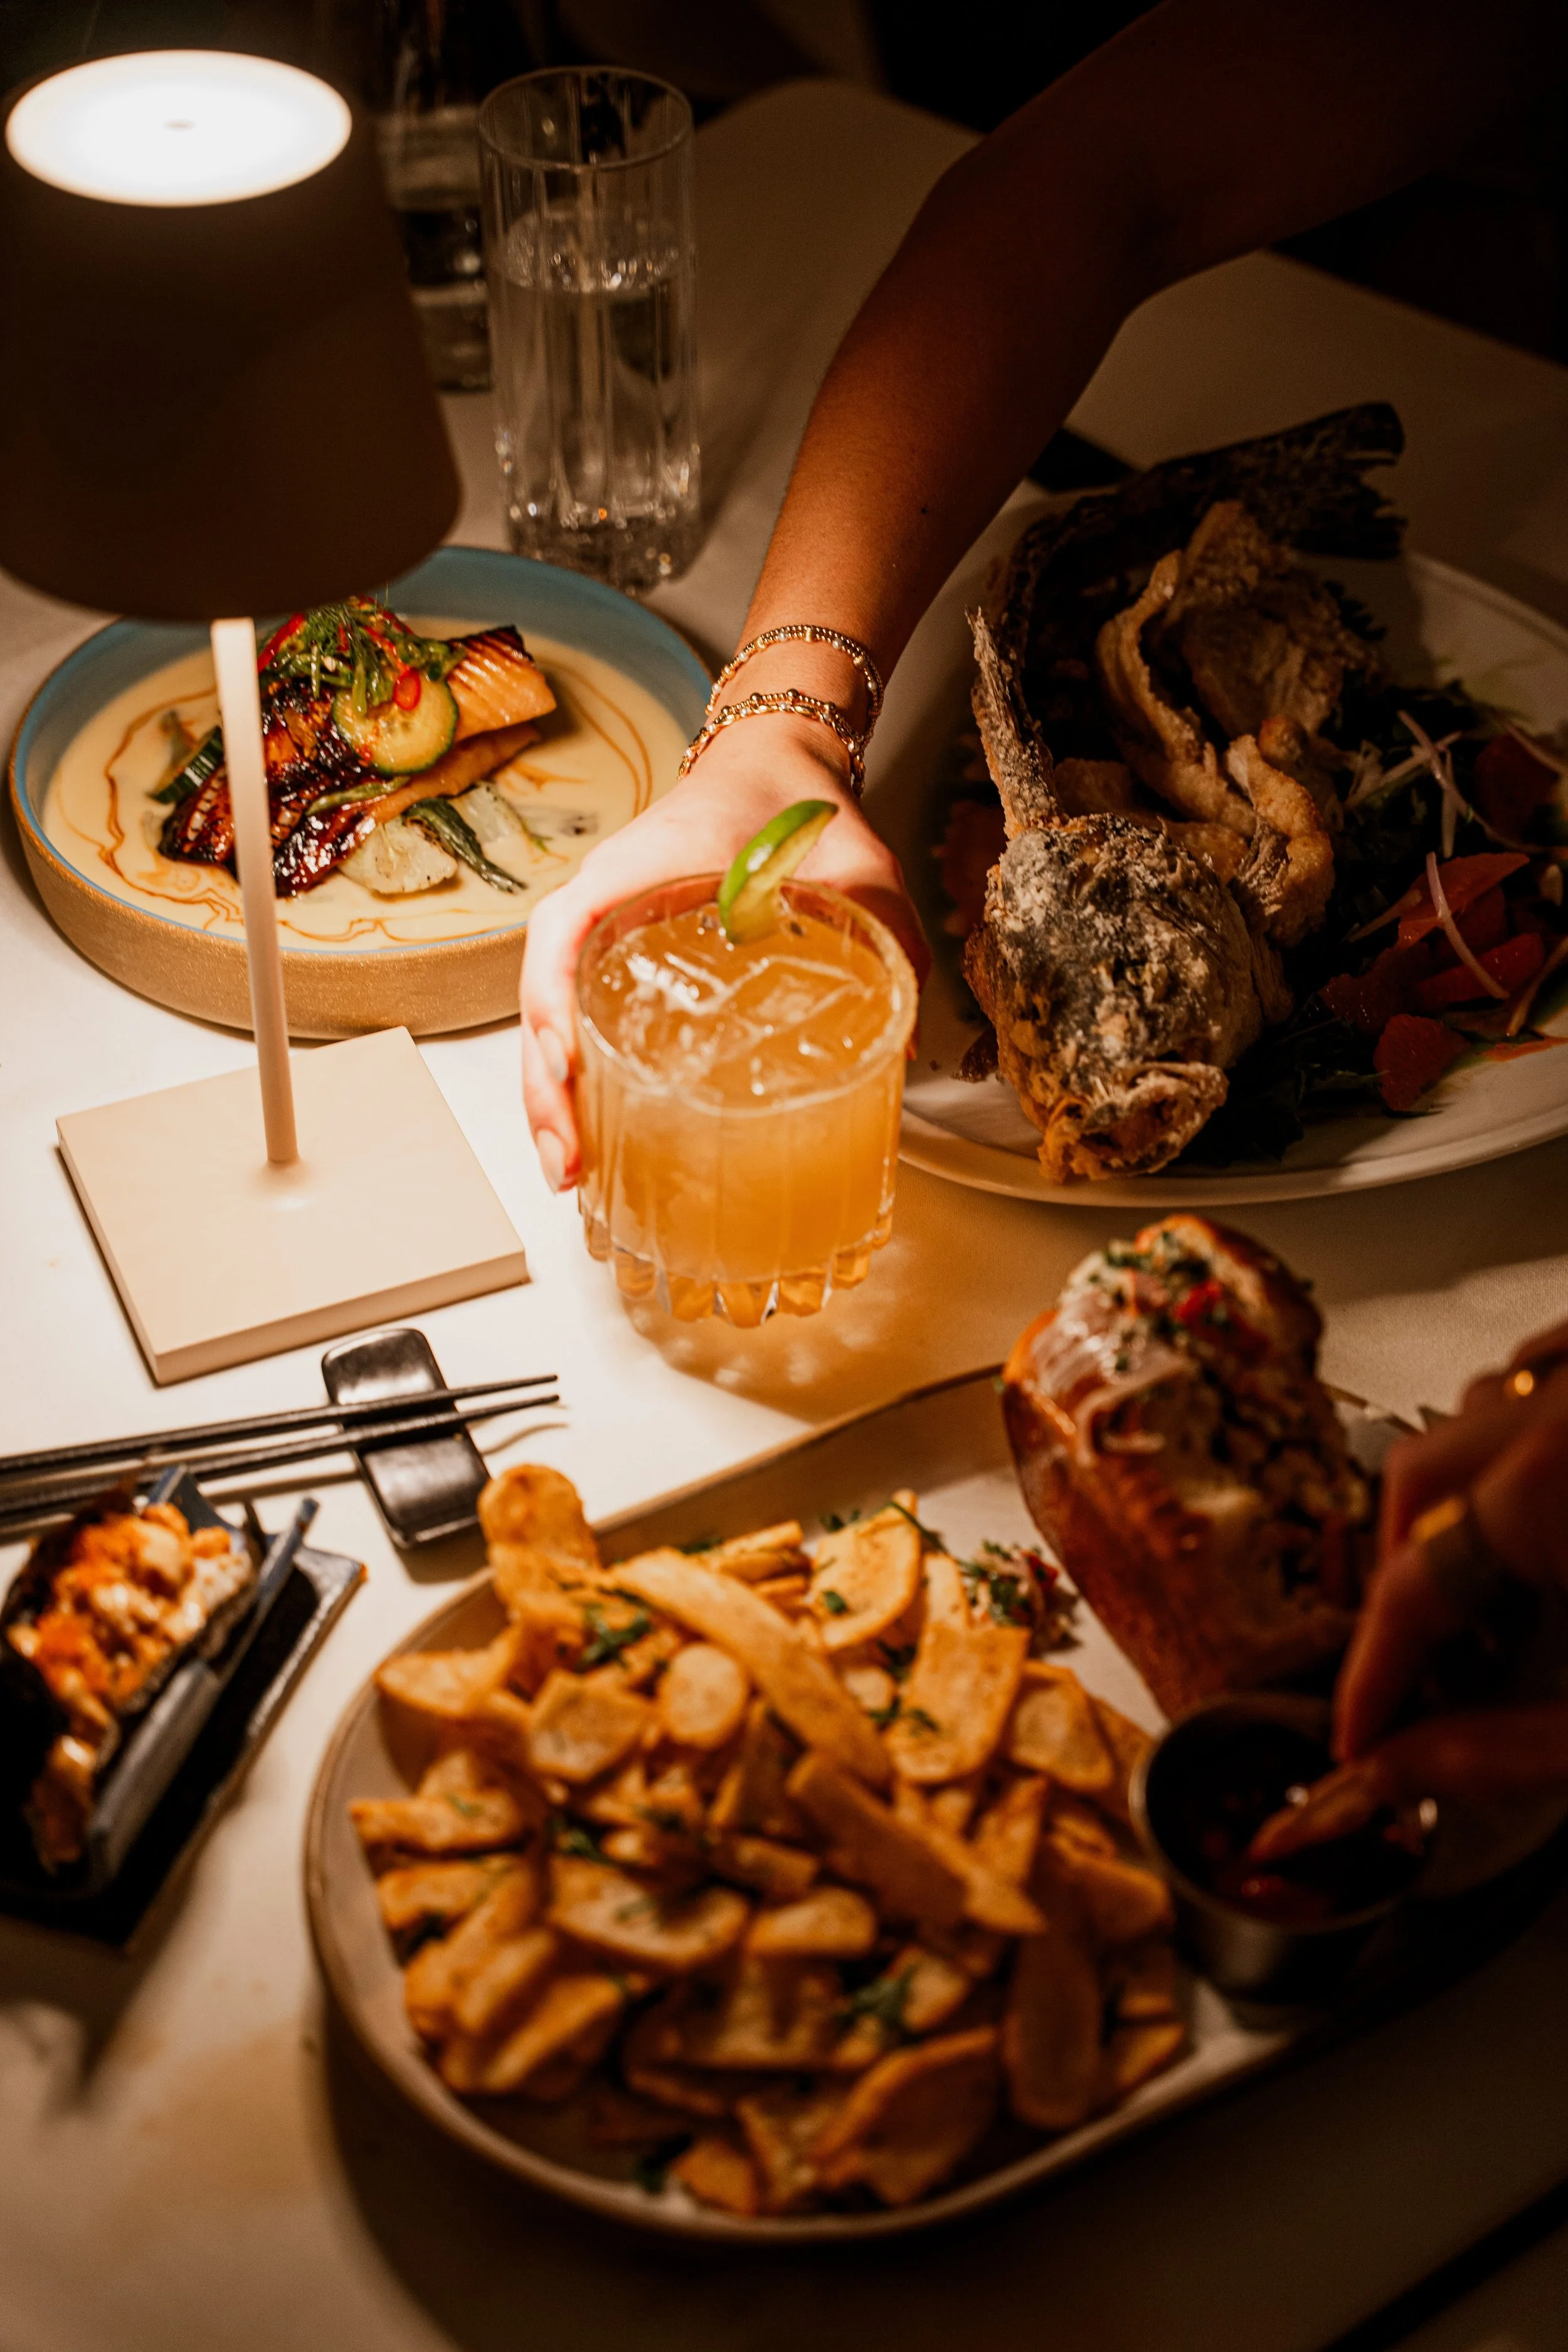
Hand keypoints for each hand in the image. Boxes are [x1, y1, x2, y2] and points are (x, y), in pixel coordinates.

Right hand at [518, 715, 928, 1189]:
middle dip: (547, 1089)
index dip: (555, 1001)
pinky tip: (591, 1135)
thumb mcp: (855, 862)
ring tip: (571, 1170)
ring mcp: (606, 934)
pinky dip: (576, 1080)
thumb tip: (905, 1039)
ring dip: (553, 1100)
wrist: (774, 768)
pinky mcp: (622, 961)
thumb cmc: (792, 806)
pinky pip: (579, 1021)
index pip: (565, 930)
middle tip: (571, 1162)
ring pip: (552, 1022)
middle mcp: (605, 902)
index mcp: (640, 866)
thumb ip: (887, 935)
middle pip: (544, 999)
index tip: (568, 1062)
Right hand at [1331, 1325, 1567, 1805]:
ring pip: (1479, 1416)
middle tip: (1427, 1675)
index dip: (1374, 1675)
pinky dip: (1522, 1447)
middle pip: (1423, 1480)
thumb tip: (1395, 1771)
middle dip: (1409, 1582)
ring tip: (1503, 1605)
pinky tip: (1551, 1517)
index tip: (1358, 1737)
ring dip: (1462, 1506)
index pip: (1413, 1585)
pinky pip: (1540, 1382)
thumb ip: (1502, 1752)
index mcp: (1556, 1479)